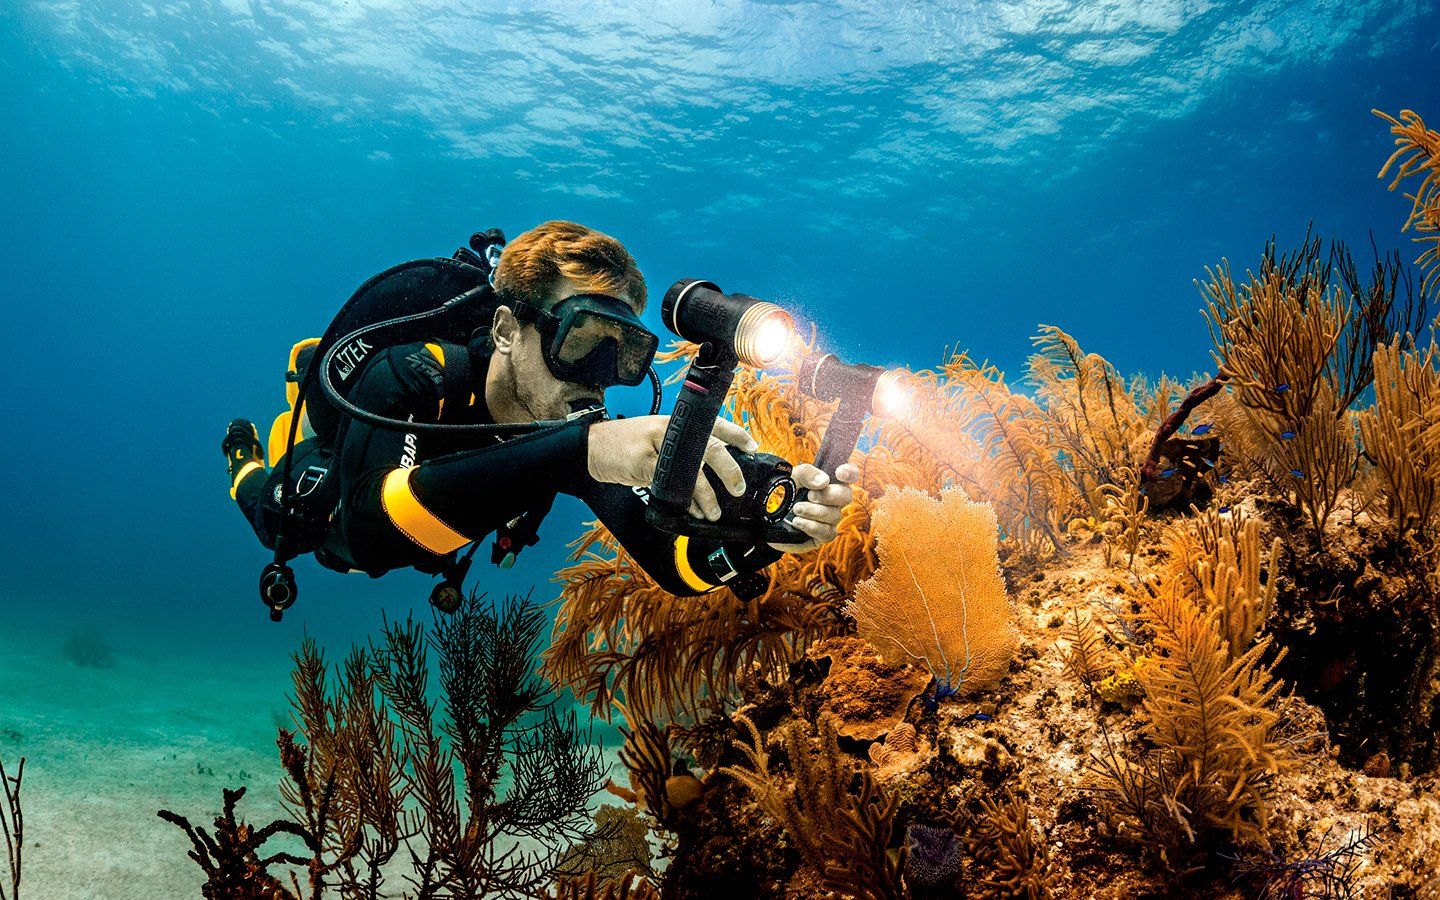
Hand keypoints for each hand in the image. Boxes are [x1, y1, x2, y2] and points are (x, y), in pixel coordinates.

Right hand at [586, 415, 756, 519]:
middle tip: (738, 489)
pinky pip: (670, 484)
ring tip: (712, 512)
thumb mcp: (657, 436)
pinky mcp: (643, 461)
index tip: (752, 447)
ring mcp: (656, 443)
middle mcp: (670, 428)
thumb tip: (712, 467)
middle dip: (728, 470)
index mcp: (677, 421)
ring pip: (691, 471)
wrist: (592, 446)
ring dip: (705, 495)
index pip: (713, 423)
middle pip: (708, 447)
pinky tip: (689, 510)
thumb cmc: (628, 444)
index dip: (735, 434)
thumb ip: (682, 447)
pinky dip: (682, 500)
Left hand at [772, 463, 857, 551]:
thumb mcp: (790, 477)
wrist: (764, 517)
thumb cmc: (781, 494)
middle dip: (829, 495)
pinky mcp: (821, 536)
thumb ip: (806, 473)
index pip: (849, 475)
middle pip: (846, 495)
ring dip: (814, 511)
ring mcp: (828, 519)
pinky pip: (827, 533)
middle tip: (810, 495)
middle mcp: (832, 501)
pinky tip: (797, 522)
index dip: (849, 472)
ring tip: (796, 509)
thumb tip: (824, 481)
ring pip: (834, 515)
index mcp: (827, 482)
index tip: (839, 472)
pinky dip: (812, 526)